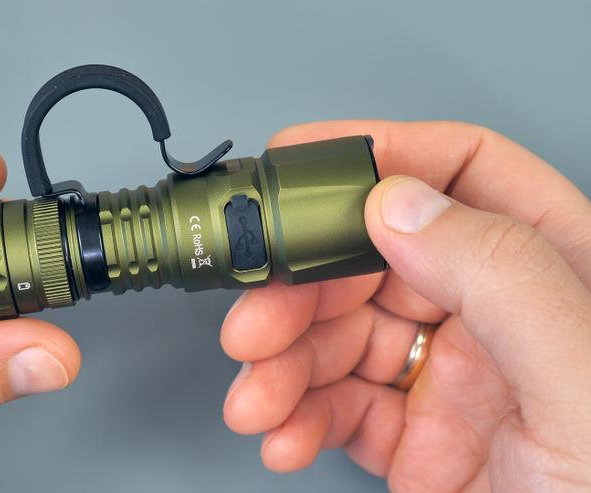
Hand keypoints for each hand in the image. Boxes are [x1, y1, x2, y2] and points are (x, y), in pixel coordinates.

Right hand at [221, 121, 590, 490]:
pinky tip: (281, 433)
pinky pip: (340, 409)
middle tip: (254, 322)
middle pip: (374, 262)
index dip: (383, 153)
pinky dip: (297, 417)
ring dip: (283, 363)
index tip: (303, 161)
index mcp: (557, 273)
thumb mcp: (582, 385)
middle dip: (301, 289)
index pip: (465, 173)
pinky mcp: (416, 442)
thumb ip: (503, 281)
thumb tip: (400, 206)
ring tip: (255, 398)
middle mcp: (498, 317)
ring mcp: (452, 380)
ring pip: (342, 339)